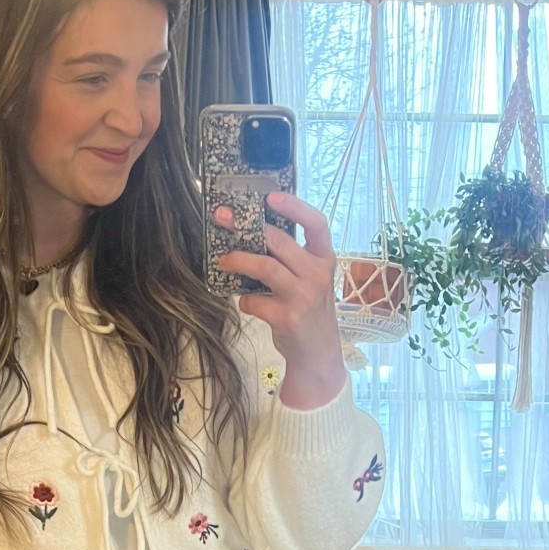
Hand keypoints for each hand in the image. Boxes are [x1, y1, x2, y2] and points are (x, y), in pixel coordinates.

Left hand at [213, 190, 344, 390]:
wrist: (318, 353)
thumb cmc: (310, 310)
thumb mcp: (311, 280)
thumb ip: (292, 258)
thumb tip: (253, 234)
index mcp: (325, 259)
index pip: (317, 223)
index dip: (294, 207)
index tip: (270, 196)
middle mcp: (317, 275)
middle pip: (279, 241)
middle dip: (246, 227)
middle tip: (223, 219)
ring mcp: (303, 296)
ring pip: (264, 267)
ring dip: (238, 260)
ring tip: (223, 259)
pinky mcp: (287, 318)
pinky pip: (255, 300)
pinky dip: (246, 300)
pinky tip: (248, 303)